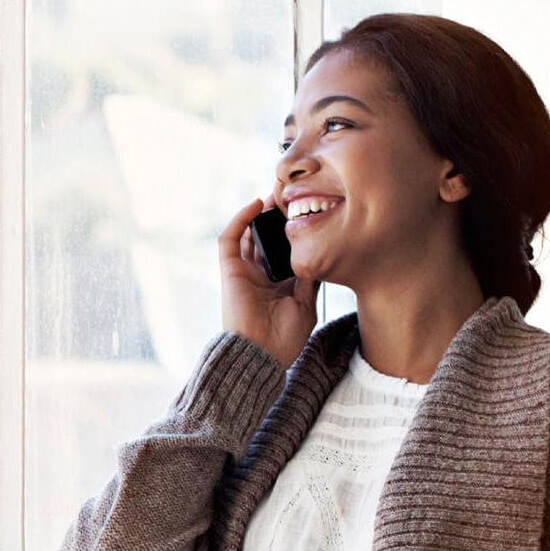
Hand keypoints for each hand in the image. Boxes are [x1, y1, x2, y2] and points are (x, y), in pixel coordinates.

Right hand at [218, 195, 319, 368]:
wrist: (261, 354)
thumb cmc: (284, 338)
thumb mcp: (306, 304)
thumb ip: (310, 278)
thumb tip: (320, 254)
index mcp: (277, 287)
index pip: (283, 254)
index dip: (292, 235)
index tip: (308, 216)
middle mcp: (259, 277)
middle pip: (266, 241)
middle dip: (277, 220)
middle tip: (292, 199)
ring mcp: (243, 272)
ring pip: (247, 234)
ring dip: (260, 214)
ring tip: (277, 195)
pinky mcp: (229, 270)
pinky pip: (229, 238)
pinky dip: (241, 218)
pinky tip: (257, 204)